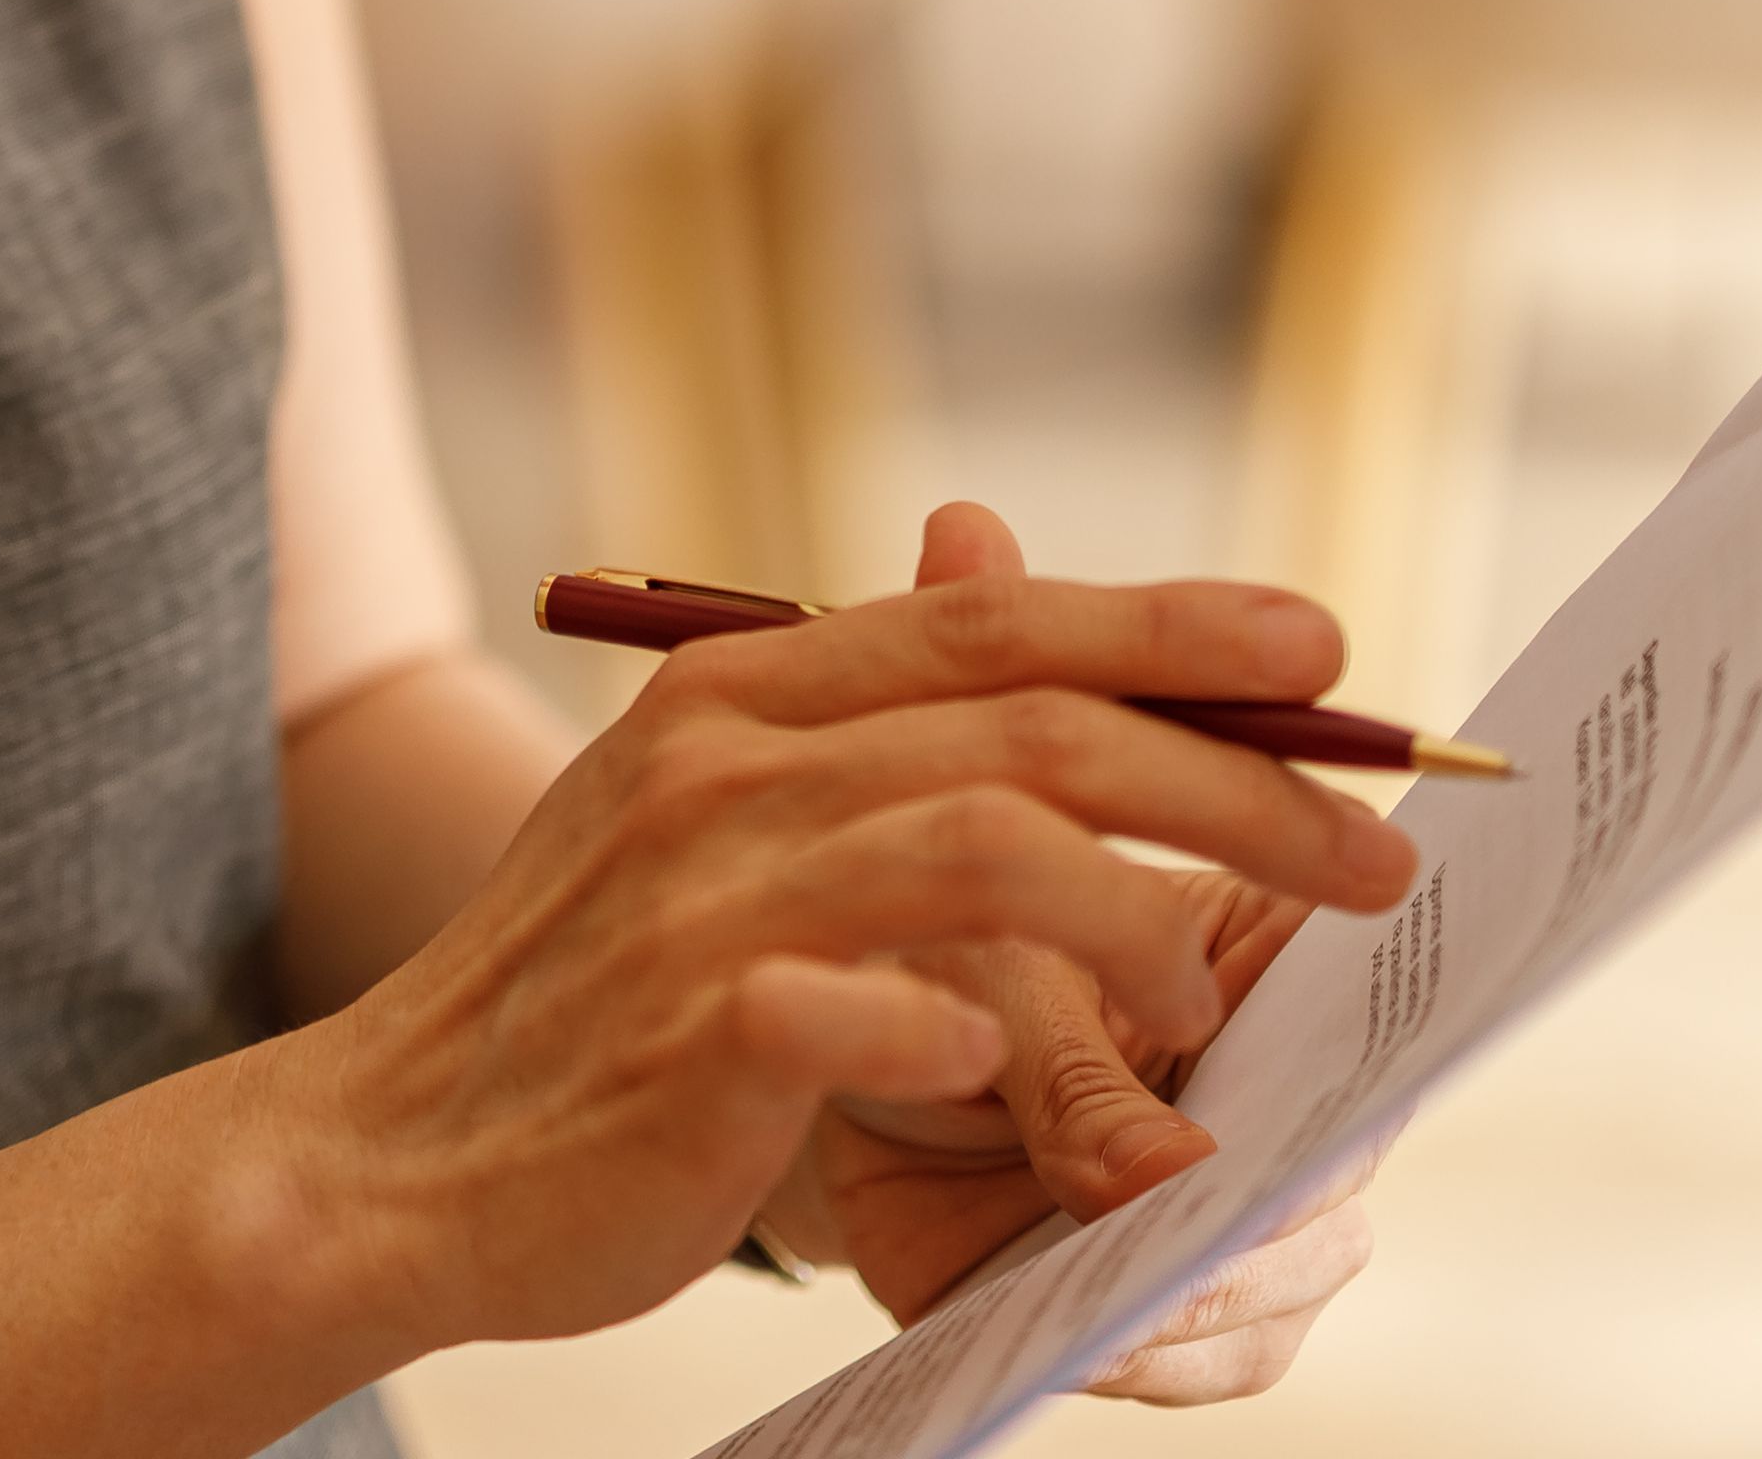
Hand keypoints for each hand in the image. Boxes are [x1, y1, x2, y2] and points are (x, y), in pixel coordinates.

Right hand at [277, 519, 1418, 1363]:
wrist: (385, 1149)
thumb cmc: (581, 1000)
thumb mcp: (700, 815)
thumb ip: (855, 728)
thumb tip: (1015, 612)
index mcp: (739, 696)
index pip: (994, 620)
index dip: (1172, 624)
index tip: (1327, 651)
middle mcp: (724, 767)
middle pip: (1029, 724)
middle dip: (1234, 783)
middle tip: (1375, 853)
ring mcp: (701, 898)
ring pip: (981, 848)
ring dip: (1136, 920)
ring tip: (1205, 1002)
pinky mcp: (688, 1037)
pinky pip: (864, 1009)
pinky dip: (966, 1029)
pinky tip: (1014, 1068)